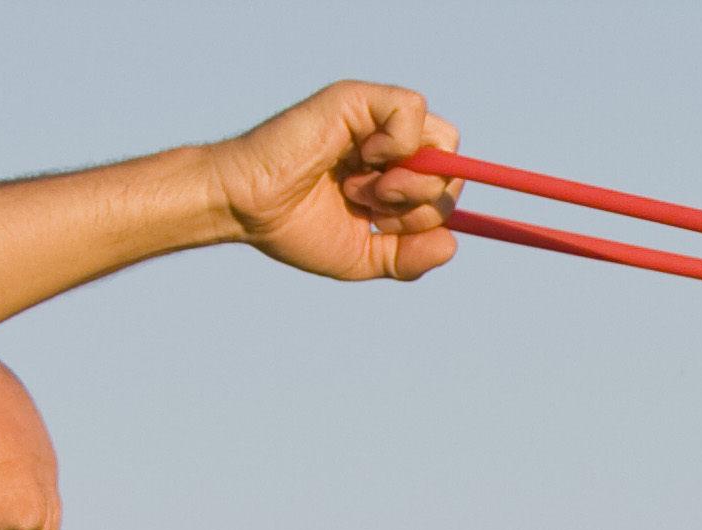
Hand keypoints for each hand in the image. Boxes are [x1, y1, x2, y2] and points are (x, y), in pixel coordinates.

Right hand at [206, 83, 460, 281]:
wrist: (249, 209)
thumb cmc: (295, 228)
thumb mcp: (364, 257)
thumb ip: (408, 257)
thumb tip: (452, 243)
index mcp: (391, 174)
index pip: (447, 184)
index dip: (434, 212)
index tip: (391, 228)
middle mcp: (387, 143)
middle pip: (452, 165)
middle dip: (423, 202)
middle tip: (376, 209)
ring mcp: (374, 119)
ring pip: (443, 139)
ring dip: (412, 178)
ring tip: (363, 189)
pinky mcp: (357, 99)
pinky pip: (411, 108)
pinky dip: (398, 143)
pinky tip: (362, 158)